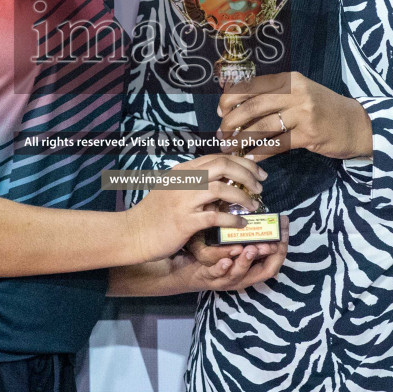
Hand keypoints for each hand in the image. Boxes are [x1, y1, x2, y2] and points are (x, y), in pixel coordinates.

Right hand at [121, 154, 263, 262]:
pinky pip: (215, 216)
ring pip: (221, 188)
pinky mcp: (184, 221)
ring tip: (253, 205)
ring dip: (243, 196)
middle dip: (247, 173)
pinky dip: (232, 219)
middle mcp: (184, 180)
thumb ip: (194, 182)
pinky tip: (241, 223)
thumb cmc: (154, 214)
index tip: (256, 172)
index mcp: (183, 170)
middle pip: (223, 165)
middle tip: (260, 185)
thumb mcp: (172, 189)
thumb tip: (222, 180)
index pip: (218, 157)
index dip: (242, 162)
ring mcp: (183, 200)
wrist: (132, 234)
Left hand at [171, 215, 289, 292]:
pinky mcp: (207, 278)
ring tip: (250, 249)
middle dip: (271, 255)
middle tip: (273, 241)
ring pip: (241, 274)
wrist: (181, 269)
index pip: (274, 259)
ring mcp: (225, 279)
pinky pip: (216, 274)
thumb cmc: (209, 253)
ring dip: (246, 262)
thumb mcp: (230, 242)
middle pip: (266, 271)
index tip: (284, 226)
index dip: (282, 244)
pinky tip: (225, 259)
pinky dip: (222, 267)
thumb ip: (243, 231)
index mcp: (251, 267)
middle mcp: (242, 276)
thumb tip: (252, 203)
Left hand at [217, 71, 372, 161]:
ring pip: (262, 127)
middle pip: (252, 106)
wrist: (356, 124)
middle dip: (231, 123)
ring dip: (243, 140)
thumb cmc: (323, 110)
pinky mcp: (309, 134)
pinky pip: (277, 145)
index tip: (221, 113)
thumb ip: (273, 98)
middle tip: (222, 136)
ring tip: (232, 149)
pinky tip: (251, 158)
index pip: (251, 86)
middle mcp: (295, 92)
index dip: (230, 100)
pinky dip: (260, 153)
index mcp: (289, 80)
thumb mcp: (299, 95)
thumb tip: (237, 109)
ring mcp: (303, 113)